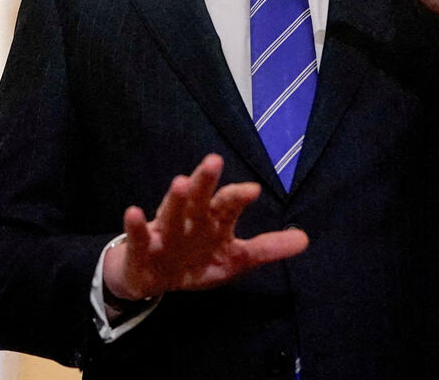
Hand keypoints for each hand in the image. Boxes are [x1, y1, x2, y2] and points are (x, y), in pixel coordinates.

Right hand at [102, 154, 308, 300]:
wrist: (154, 278)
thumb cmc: (197, 260)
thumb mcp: (236, 259)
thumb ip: (267, 248)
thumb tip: (305, 239)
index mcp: (214, 220)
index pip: (228, 205)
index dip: (239, 197)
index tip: (253, 190)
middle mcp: (190, 219)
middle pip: (200, 197)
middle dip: (206, 181)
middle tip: (214, 161)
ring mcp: (165, 231)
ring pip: (171, 211)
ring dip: (175, 197)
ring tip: (181, 182)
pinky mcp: (142, 247)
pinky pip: (139, 236)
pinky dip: (135, 226)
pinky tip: (132, 212)